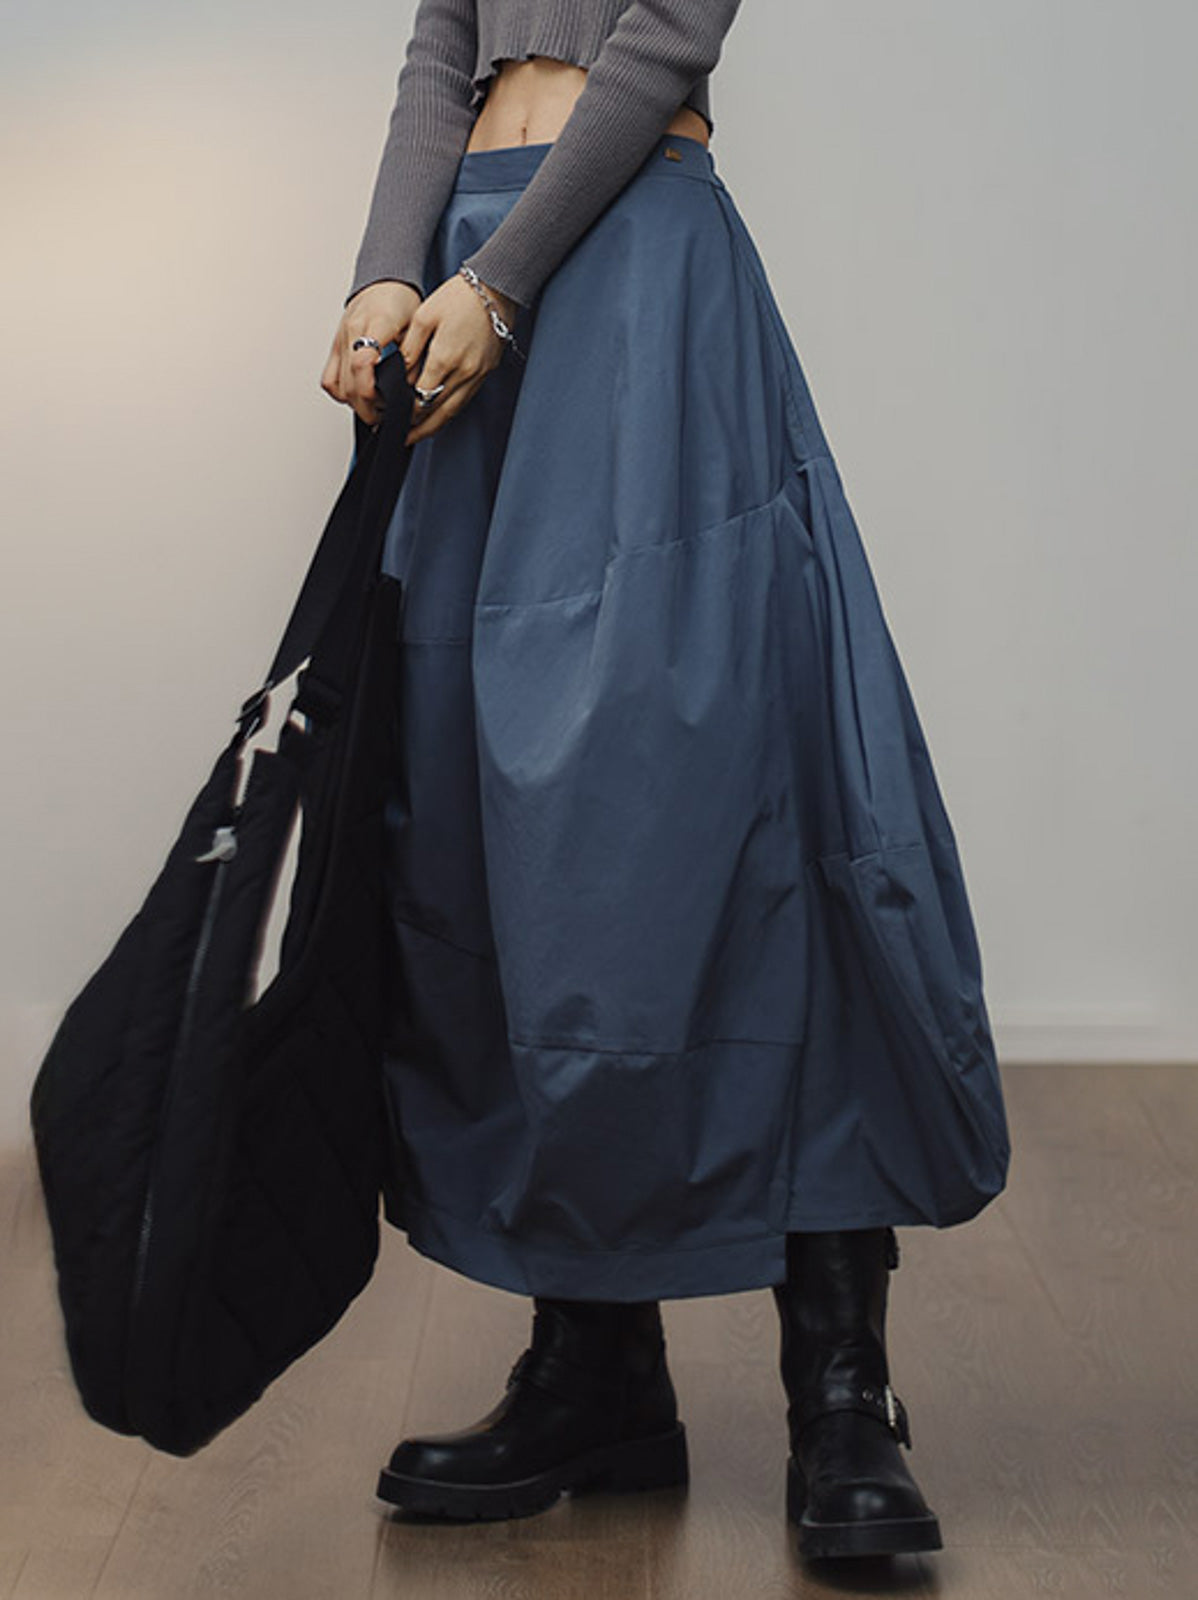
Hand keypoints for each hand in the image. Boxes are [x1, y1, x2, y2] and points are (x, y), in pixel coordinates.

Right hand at [321, 280, 422, 426]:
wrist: (384, 282)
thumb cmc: (400, 301)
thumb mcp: (416, 325)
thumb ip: (413, 355)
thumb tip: (412, 388)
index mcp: (375, 322)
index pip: (362, 362)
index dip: (371, 390)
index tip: (385, 403)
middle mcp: (352, 331)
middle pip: (349, 382)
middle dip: (368, 406)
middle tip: (386, 413)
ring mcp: (340, 339)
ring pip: (337, 385)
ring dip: (356, 403)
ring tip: (375, 406)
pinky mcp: (334, 347)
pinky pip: (329, 379)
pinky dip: (342, 393)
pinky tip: (358, 395)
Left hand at [398, 272, 518, 445]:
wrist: (495, 290)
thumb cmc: (459, 297)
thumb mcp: (424, 317)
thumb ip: (410, 349)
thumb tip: (401, 374)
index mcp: (445, 359)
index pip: (421, 398)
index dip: (405, 411)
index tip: (392, 416)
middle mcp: (463, 373)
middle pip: (437, 413)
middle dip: (418, 428)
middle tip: (402, 437)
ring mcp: (477, 375)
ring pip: (453, 411)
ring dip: (435, 426)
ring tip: (418, 434)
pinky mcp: (486, 372)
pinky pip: (464, 399)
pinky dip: (449, 411)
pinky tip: (439, 414)